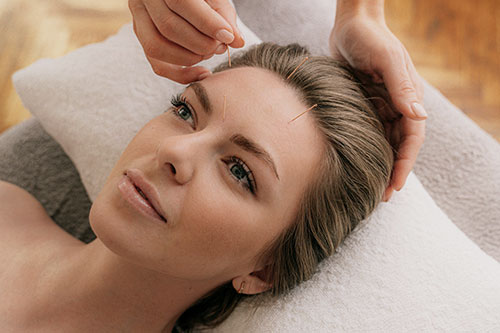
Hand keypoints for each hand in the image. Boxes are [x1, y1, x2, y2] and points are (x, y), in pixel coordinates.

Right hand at [129, 0, 244, 83]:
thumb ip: (225, 16)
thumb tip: (237, 42)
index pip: (180, 2)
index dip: (206, 23)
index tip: (228, 36)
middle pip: (168, 27)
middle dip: (200, 43)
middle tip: (220, 46)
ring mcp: (138, 19)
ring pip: (157, 47)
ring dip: (189, 58)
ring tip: (210, 52)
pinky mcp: (143, 39)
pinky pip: (156, 64)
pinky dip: (180, 74)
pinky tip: (202, 73)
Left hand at [329, 11, 426, 201]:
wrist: (349, 26)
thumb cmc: (370, 38)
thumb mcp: (387, 59)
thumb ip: (402, 87)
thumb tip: (420, 117)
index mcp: (408, 98)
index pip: (412, 138)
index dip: (405, 163)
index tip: (395, 185)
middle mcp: (396, 106)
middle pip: (397, 146)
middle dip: (392, 171)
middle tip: (381, 197)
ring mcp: (379, 107)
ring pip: (382, 143)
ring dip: (378, 165)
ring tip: (367, 188)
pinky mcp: (362, 106)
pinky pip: (366, 133)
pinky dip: (364, 151)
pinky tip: (354, 165)